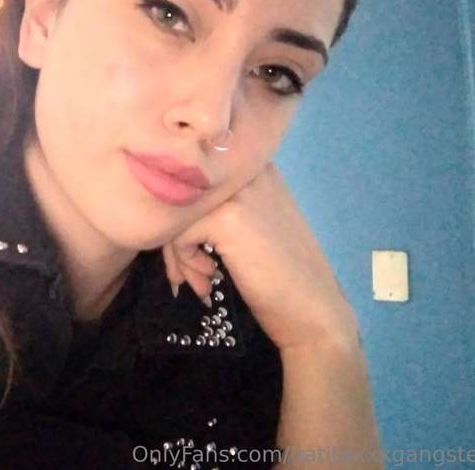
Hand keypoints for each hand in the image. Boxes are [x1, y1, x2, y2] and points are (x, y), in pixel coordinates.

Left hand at [162, 162, 358, 351]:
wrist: (311, 310)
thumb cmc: (279, 273)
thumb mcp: (248, 224)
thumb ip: (216, 207)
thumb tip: (163, 210)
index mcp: (250, 165)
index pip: (193, 180)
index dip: (184, 219)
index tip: (193, 254)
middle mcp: (243, 170)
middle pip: (180, 196)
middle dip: (176, 240)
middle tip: (192, 274)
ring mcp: (236, 192)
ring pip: (175, 216)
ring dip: (180, 256)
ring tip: (200, 281)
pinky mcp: (225, 217)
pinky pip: (179, 235)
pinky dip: (185, 263)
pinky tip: (208, 280)